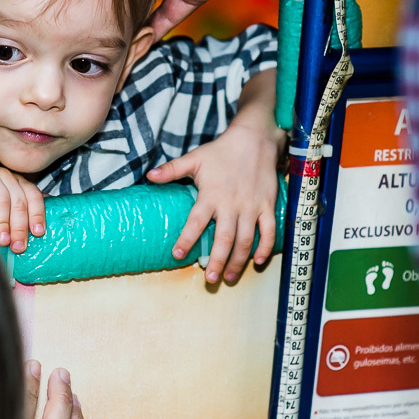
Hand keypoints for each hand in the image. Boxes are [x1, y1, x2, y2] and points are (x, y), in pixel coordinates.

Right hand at [0, 166, 44, 252]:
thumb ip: (14, 218)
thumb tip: (32, 236)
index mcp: (16, 183)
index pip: (33, 196)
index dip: (37, 215)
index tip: (37, 233)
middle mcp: (5, 176)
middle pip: (19, 201)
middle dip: (19, 226)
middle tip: (17, 246)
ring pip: (2, 198)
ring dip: (3, 222)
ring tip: (2, 240)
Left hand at [147, 111, 284, 283]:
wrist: (254, 139)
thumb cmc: (222, 151)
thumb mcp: (195, 158)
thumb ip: (172, 169)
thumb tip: (149, 176)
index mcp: (211, 195)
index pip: (196, 221)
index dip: (186, 239)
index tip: (177, 255)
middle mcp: (231, 204)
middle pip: (224, 238)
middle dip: (217, 260)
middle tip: (210, 279)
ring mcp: (251, 206)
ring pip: (246, 239)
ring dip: (238, 261)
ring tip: (228, 277)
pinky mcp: (267, 206)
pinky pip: (268, 231)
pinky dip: (265, 247)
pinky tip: (258, 261)